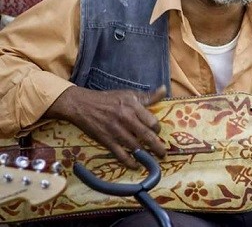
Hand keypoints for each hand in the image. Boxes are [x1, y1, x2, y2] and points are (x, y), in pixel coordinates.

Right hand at [45, 86, 166, 168]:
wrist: (82, 105)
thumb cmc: (108, 99)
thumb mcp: (129, 94)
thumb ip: (148, 96)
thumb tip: (164, 89)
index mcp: (133, 107)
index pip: (151, 121)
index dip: (157, 129)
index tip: (158, 132)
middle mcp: (126, 119)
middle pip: (146, 136)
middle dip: (157, 146)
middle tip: (163, 154)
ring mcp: (116, 131)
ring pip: (135, 146)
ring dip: (146, 155)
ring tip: (154, 162)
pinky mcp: (106, 140)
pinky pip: (120, 154)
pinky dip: (129, 161)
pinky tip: (136, 166)